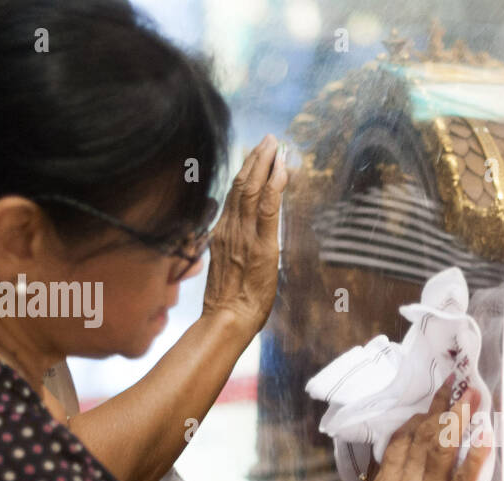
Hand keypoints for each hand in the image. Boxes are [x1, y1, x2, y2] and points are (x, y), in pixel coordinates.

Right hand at [202, 134, 287, 336]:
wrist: (226, 318)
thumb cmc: (228, 303)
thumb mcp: (225, 269)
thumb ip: (230, 249)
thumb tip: (235, 241)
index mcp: (222, 233)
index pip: (233, 195)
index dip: (245, 172)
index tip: (254, 155)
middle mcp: (230, 228)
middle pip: (241, 184)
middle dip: (255, 159)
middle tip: (268, 139)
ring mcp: (243, 234)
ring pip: (252, 189)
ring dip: (265, 163)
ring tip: (274, 144)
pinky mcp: (259, 244)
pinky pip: (266, 207)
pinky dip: (274, 184)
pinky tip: (282, 169)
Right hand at [351, 374, 491, 480]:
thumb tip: (383, 473)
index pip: (400, 441)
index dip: (417, 419)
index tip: (429, 407)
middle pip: (424, 436)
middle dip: (442, 407)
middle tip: (457, 385)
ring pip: (443, 447)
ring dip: (459, 417)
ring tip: (473, 395)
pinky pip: (465, 478)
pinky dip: (477, 455)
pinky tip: (487, 434)